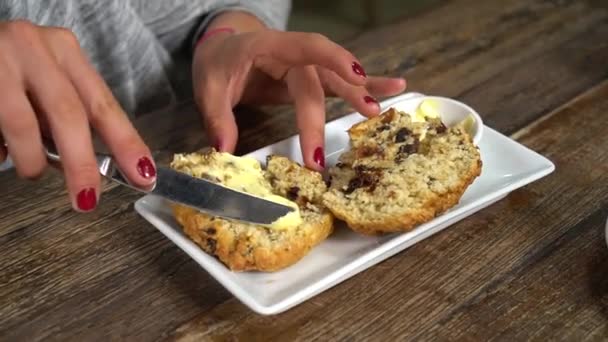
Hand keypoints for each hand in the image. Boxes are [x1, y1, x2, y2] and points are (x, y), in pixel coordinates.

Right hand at [0, 20, 154, 211]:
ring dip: (32, 160)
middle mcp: (35, 48)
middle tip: (87, 198)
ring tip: (32, 170)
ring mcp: (0, 58)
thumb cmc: (10, 66)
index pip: (103, 104)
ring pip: (23, 125)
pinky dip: (1, 150)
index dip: (126, 143)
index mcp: (65, 51)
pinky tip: (2, 153)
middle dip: (82, 164)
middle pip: (69, 115)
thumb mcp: (47, 79)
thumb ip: (67, 115)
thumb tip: (87, 164)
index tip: (143, 174)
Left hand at [192, 29, 405, 170]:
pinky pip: (339, 83)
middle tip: (343, 138)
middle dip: (332, 109)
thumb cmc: (217, 65)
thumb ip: (217, 118)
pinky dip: (366, 86)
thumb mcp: (207, 89)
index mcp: (268, 46)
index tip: (353, 78)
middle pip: (318, 81)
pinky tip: (393, 88)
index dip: (332, 59)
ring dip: (359, 93)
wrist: (222, 50)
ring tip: (379, 110)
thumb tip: (223, 151)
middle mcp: (292, 54)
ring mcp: (305, 66)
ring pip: (336, 80)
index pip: (305, 47)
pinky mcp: (311, 79)